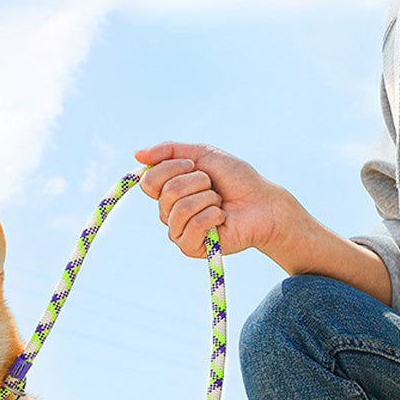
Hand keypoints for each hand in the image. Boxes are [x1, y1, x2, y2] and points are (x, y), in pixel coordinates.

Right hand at [134, 142, 285, 258]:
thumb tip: (136, 155)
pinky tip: (222, 217)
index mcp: (169, 191)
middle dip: (196, 182)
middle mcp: (169, 213)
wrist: (263, 203)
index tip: (192, 164)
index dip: (170, 168)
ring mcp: (179, 232)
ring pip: (180, 209)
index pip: (149, 181)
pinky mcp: (192, 248)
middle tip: (213, 186)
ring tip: (219, 202)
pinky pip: (193, 226)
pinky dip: (212, 216)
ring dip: (207, 198)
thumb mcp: (203, 154)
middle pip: (166, 193)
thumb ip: (169, 151)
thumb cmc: (237, 179)